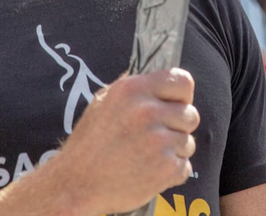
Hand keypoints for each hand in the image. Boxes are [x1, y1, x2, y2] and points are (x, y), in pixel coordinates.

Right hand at [49, 68, 199, 214]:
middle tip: (156, 138)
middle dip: (178, 127)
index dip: (181, 96)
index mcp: (132, 89)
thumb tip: (156, 80)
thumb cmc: (88, 144)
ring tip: (147, 157)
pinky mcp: (165, 168)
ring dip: (173, 152)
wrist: (75, 185)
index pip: (182, 81)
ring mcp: (158, 140)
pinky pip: (185, 167)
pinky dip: (172, 173)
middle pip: (190, 114)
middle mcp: (147, 111)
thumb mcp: (102, 102)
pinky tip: (149, 172)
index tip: (174, 106)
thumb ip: (133, 89)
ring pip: (188, 142)